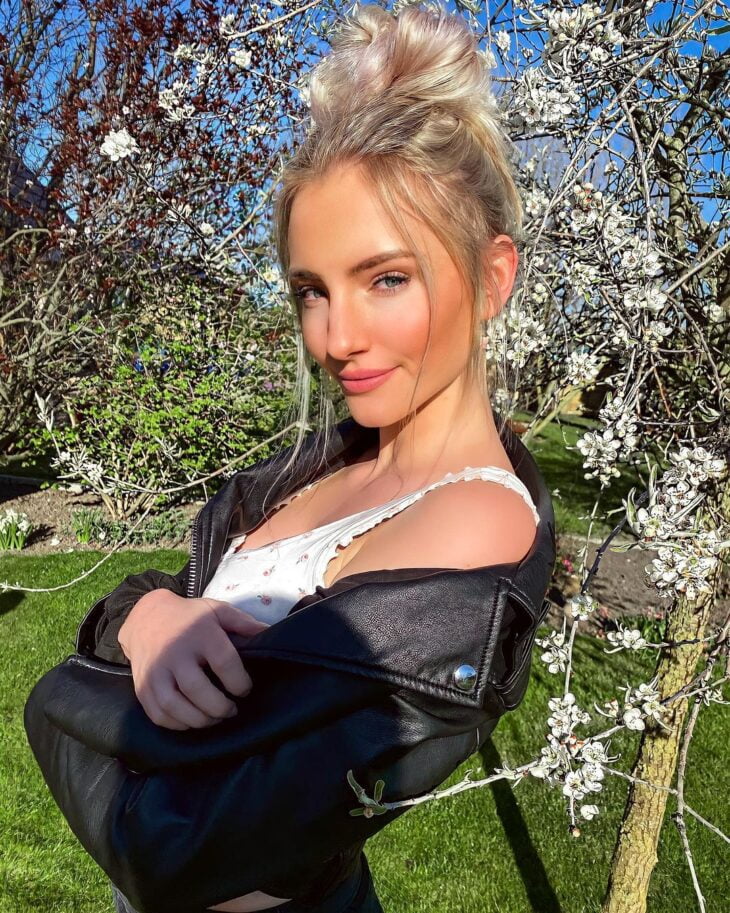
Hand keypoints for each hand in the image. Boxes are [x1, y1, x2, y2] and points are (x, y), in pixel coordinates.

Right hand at [118, 589, 270, 729]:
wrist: (147, 617)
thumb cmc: (190, 617)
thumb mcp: (218, 611)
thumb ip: (244, 623)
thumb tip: (271, 633)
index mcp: (199, 632)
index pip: (225, 663)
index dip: (240, 682)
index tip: (245, 689)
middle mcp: (174, 651)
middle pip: (198, 689)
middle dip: (220, 708)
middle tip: (231, 710)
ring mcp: (155, 670)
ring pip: (174, 706)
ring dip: (199, 720)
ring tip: (214, 719)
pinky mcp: (142, 685)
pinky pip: (158, 714)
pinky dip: (177, 724)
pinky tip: (192, 720)